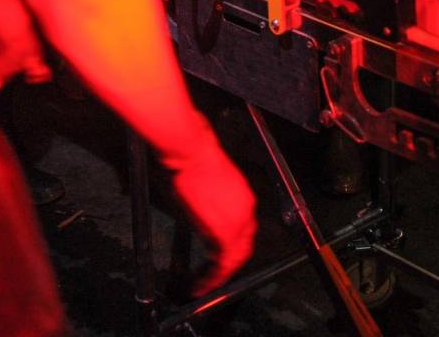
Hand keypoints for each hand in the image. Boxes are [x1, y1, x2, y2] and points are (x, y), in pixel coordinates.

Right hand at [164, 131, 256, 296]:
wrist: (192, 152)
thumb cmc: (194, 164)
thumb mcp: (208, 189)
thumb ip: (212, 209)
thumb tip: (205, 222)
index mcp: (244, 200)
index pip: (243, 233)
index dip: (232, 249)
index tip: (219, 260)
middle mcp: (246, 211)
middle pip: (243, 249)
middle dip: (228, 266)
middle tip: (212, 278)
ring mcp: (238, 222)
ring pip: (234, 258)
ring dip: (220, 274)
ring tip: (205, 286)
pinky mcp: (225, 232)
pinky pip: (223, 262)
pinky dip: (214, 277)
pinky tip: (202, 284)